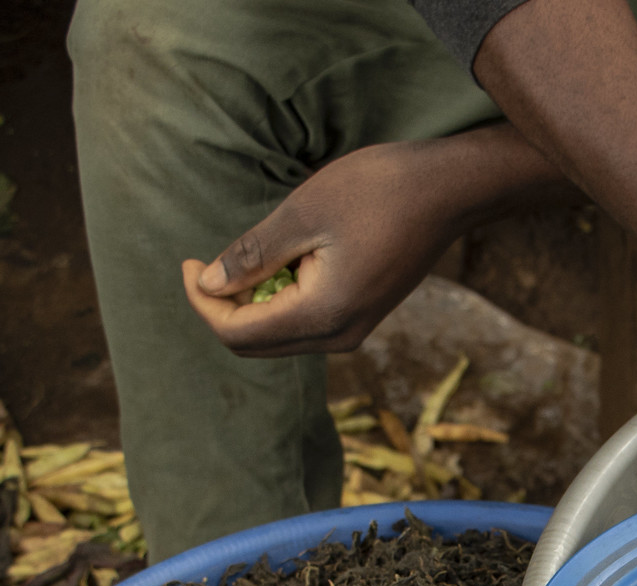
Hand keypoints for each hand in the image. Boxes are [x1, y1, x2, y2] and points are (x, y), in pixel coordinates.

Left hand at [182, 140, 483, 356]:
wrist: (449, 190)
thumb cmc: (380, 190)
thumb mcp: (303, 212)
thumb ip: (252, 255)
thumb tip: (207, 284)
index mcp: (323, 314)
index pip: (238, 333)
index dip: (202, 303)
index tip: (187, 262)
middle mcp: (339, 336)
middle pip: (254, 345)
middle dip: (221, 308)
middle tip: (203, 261)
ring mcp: (353, 330)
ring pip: (278, 336)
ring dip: (251, 303)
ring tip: (253, 253)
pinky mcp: (360, 316)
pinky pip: (303, 323)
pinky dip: (278, 299)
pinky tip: (283, 259)